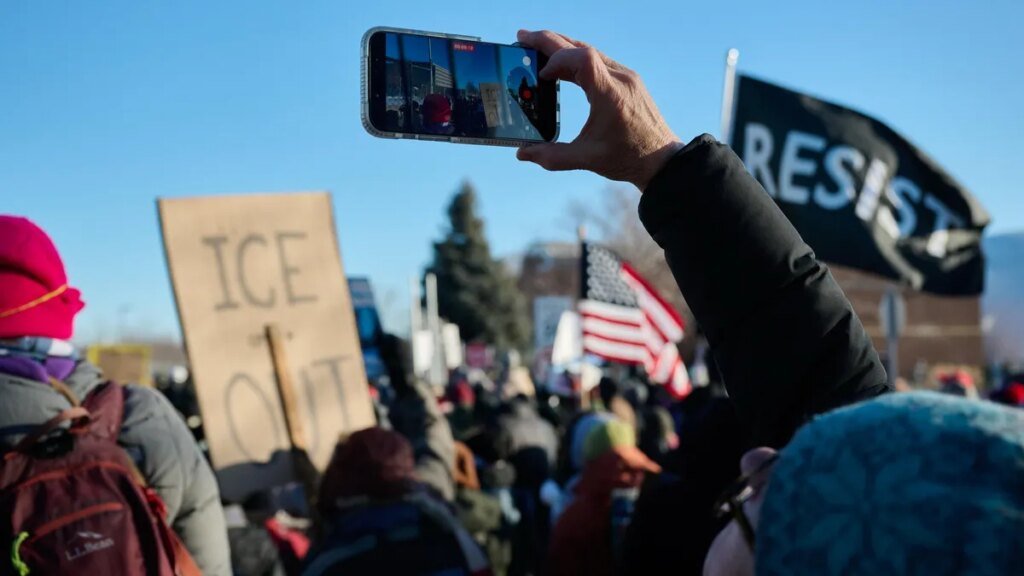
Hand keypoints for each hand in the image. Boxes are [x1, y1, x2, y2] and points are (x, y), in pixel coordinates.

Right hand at [515, 30, 684, 190]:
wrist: (662, 159)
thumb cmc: (627, 158)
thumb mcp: (588, 159)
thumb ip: (553, 157)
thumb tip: (523, 154)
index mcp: (611, 96)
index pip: (583, 59)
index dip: (557, 59)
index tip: (541, 75)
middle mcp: (621, 79)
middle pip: (582, 47)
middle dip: (549, 41)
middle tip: (522, 38)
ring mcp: (626, 76)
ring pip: (590, 50)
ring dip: (562, 47)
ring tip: (536, 47)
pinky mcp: (628, 79)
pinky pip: (599, 60)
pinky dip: (576, 57)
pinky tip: (561, 65)